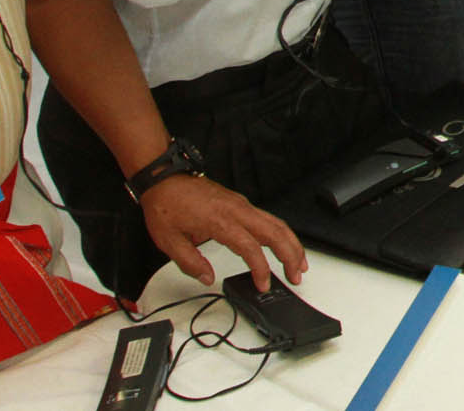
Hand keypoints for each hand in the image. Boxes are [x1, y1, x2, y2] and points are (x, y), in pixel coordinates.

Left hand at [140, 173, 306, 291]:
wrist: (165, 179)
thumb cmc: (166, 205)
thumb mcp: (169, 240)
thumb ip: (190, 262)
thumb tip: (208, 278)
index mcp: (220, 221)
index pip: (250, 248)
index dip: (260, 269)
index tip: (263, 284)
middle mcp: (237, 210)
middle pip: (275, 232)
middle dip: (291, 255)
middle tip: (296, 276)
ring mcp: (242, 205)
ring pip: (277, 223)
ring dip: (292, 243)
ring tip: (298, 262)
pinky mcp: (241, 203)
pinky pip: (269, 218)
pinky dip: (282, 232)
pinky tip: (283, 243)